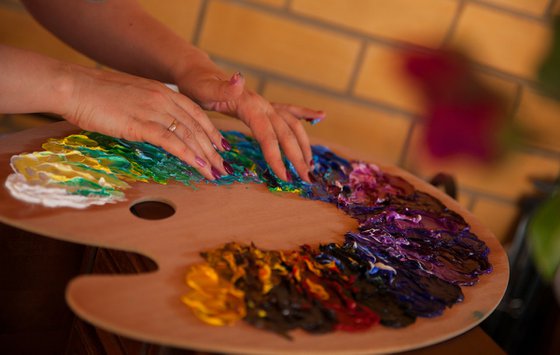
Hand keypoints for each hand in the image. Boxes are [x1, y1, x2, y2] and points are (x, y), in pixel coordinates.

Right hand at [61, 66, 230, 180]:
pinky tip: (197, 166)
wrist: (75, 86)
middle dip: (213, 149)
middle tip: (223, 166)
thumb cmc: (97, 94)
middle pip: (197, 126)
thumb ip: (149, 110)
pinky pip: (171, 142)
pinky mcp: (141, 124)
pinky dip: (188, 155)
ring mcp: (153, 110)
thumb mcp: (131, 98)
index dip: (211, 131)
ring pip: (189, 135)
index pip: (196, 113)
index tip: (221, 145)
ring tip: (216, 172)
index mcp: (162, 92)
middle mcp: (163, 99)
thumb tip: (157, 128)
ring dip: (205, 156)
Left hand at [176, 65, 324, 181]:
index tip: (284, 177)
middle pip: (286, 133)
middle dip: (298, 156)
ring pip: (291, 125)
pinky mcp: (263, 106)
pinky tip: (320, 116)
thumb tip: (240, 79)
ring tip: (310, 164)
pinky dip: (305, 114)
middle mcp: (262, 104)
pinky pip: (288, 111)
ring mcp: (265, 104)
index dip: (277, 156)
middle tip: (306, 179)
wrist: (196, 71)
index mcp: (250, 105)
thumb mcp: (204, 88)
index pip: (268, 135)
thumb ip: (222, 88)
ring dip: (303, 144)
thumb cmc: (197, 84)